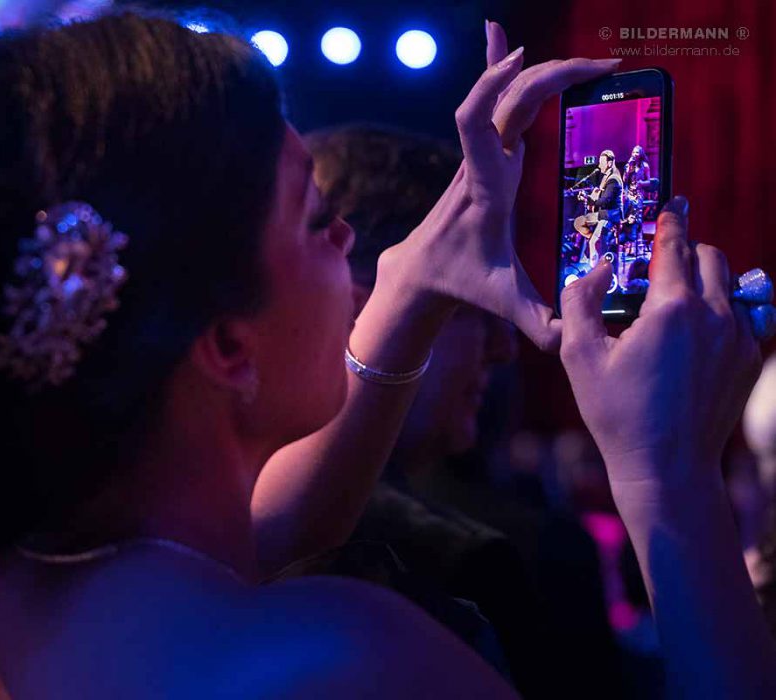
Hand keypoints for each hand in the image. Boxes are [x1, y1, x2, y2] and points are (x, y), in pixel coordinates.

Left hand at [378, 22, 620, 351]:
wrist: (421, 272)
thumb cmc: (462, 282)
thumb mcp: (502, 303)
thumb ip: (537, 322)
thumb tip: (568, 341)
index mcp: (484, 188)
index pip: (475, 125)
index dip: (495, 88)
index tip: (525, 63)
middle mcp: (479, 164)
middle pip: (503, 100)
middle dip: (548, 75)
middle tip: (600, 66)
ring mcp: (481, 156)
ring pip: (503, 99)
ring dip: (538, 72)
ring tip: (583, 58)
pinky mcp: (485, 155)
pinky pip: (494, 104)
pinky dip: (497, 69)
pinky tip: (499, 39)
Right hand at [559, 196, 761, 498]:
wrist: (668, 467)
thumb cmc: (617, 414)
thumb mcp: (578, 355)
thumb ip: (579, 301)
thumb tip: (595, 270)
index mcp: (671, 310)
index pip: (674, 247)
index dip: (670, 222)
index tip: (672, 205)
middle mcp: (714, 316)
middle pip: (710, 258)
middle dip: (687, 252)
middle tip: (661, 265)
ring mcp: (738, 339)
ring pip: (729, 286)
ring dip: (703, 283)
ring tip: (674, 305)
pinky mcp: (750, 360)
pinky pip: (741, 317)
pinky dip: (719, 313)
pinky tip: (692, 338)